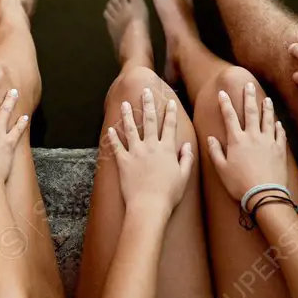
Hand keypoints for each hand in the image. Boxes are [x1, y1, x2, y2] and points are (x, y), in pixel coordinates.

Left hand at [107, 88, 192, 214]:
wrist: (149, 206)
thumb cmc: (169, 194)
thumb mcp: (184, 177)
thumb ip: (186, 159)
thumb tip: (188, 145)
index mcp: (167, 149)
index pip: (170, 126)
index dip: (170, 112)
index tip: (170, 102)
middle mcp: (151, 147)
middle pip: (150, 121)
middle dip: (148, 104)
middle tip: (146, 91)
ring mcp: (135, 153)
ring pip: (131, 129)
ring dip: (128, 115)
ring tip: (125, 103)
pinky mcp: (123, 162)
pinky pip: (116, 146)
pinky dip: (112, 137)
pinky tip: (110, 129)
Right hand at [207, 82, 288, 205]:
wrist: (264, 194)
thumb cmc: (240, 184)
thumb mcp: (222, 169)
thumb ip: (215, 152)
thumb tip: (211, 138)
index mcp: (236, 140)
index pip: (229, 117)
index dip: (225, 103)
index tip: (222, 93)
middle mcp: (253, 136)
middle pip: (250, 112)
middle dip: (248, 97)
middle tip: (248, 85)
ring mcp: (268, 142)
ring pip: (267, 120)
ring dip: (266, 108)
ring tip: (266, 98)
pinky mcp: (279, 150)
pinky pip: (279, 134)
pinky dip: (278, 127)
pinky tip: (278, 123)